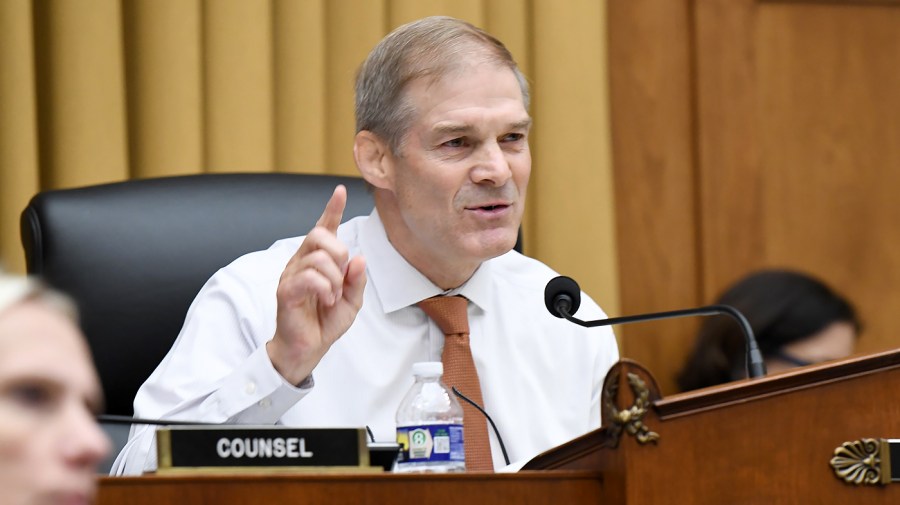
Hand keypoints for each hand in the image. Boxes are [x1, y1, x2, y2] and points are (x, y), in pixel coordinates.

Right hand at [267, 185, 366, 384]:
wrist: (308, 348)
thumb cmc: (325, 322)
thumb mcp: (352, 301)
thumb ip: (357, 280)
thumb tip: (359, 258)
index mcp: (316, 260)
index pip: (323, 228)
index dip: (332, 209)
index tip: (340, 191)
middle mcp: (301, 261)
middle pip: (319, 234)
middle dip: (339, 253)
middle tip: (342, 278)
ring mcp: (291, 274)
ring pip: (318, 257)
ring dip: (334, 279)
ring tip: (333, 297)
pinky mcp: (286, 290)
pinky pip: (309, 277)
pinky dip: (325, 288)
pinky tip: (327, 300)